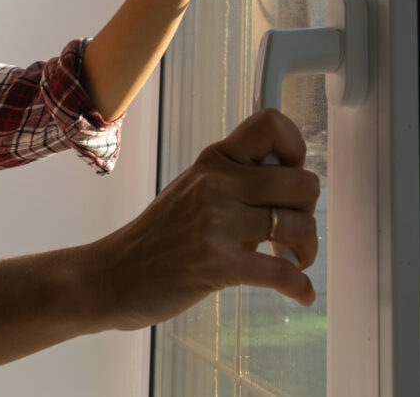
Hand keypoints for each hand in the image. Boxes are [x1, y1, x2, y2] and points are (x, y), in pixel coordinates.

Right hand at [87, 109, 319, 331]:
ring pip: (298, 226)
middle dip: (308, 211)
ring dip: (307, 249)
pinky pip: (281, 272)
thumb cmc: (157, 238)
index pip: (271, 125)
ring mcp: (217, 223)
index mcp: (214, 160)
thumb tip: (287, 183)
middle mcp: (217, 184)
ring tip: (293, 260)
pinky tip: (301, 293)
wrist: (111, 276)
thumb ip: (235, 180)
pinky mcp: (218, 264)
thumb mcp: (192, 189)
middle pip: (302, 182)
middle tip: (293, 228)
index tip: (291, 176)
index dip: (296, 149)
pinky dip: (299, 286)